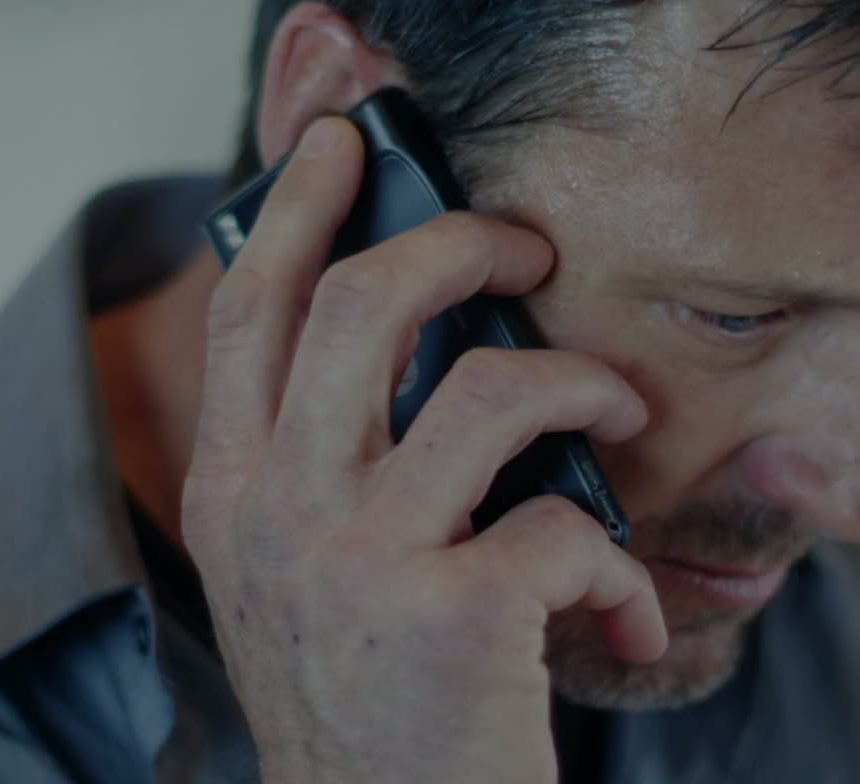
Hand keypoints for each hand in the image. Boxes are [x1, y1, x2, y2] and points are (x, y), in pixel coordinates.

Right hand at [181, 116, 666, 782]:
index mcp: (229, 500)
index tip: (345, 146)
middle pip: (359, 305)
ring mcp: (359, 563)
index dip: (294, 210)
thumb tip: (429, 358)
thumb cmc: (365, 713)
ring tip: (621, 404)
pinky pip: (571, 527)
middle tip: (523, 245)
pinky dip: (626, 571)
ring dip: (582, 383)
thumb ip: (327, 476)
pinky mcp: (455, 617)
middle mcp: (276, 517)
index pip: (246, 314)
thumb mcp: (300, 586)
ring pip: (487, 388)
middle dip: (459, 243)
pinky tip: (629, 620)